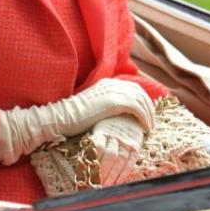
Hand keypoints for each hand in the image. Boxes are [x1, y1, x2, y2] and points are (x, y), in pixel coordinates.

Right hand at [0, 78, 153, 167]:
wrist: (58, 119)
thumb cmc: (70, 118)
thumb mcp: (89, 108)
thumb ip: (101, 106)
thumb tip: (111, 116)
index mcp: (105, 83)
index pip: (131, 88)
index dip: (142, 100)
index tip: (146, 115)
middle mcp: (111, 84)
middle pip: (139, 92)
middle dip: (149, 107)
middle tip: (151, 123)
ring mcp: (112, 92)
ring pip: (141, 99)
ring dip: (149, 114)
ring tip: (149, 127)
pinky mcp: (113, 102)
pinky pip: (137, 108)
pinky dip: (144, 117)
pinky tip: (145, 127)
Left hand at [90, 114, 145, 185]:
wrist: (129, 113)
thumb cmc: (107, 124)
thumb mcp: (97, 127)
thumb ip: (90, 142)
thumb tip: (81, 162)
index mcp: (102, 131)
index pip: (98, 147)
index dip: (93, 162)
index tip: (87, 175)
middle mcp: (115, 136)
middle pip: (110, 156)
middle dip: (103, 173)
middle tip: (96, 186)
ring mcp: (126, 141)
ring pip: (120, 160)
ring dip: (112, 175)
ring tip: (106, 187)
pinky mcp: (136, 146)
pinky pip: (131, 161)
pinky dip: (124, 173)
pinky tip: (118, 182)